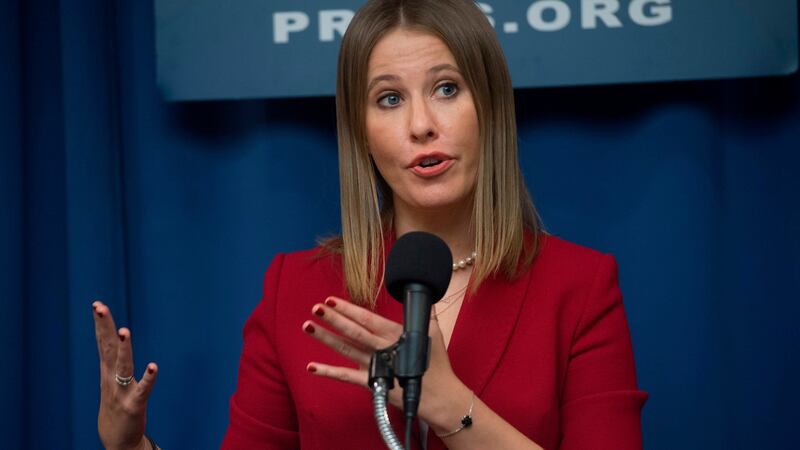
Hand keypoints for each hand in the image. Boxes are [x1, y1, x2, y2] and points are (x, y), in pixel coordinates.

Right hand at [92, 301, 157, 449]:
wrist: (118, 442)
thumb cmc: (116, 409)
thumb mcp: (110, 381)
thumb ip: (112, 361)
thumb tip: (111, 337)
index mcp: (107, 372)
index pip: (101, 343)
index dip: (100, 324)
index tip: (97, 304)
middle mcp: (111, 379)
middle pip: (107, 348)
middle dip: (104, 327)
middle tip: (100, 307)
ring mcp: (122, 392)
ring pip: (122, 366)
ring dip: (123, 349)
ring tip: (124, 331)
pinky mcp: (134, 405)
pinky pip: (143, 390)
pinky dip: (148, 378)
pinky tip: (154, 366)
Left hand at [302, 297, 470, 428]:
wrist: (439, 397)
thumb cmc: (437, 365)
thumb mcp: (433, 334)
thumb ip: (426, 314)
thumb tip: (425, 297)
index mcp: (395, 334)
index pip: (367, 318)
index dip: (349, 309)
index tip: (332, 299)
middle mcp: (382, 347)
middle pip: (353, 331)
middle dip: (333, 318)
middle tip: (316, 307)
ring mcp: (375, 365)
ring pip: (346, 349)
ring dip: (326, 338)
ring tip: (308, 326)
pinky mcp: (372, 383)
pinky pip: (346, 376)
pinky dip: (329, 371)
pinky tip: (312, 367)